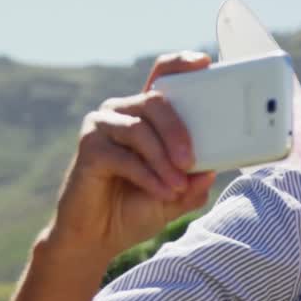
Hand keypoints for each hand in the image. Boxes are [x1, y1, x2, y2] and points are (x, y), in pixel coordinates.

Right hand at [45, 51, 219, 263]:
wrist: (99, 237)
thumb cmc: (138, 208)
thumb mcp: (178, 195)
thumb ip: (195, 181)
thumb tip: (211, 170)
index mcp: (146, 115)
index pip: (163, 77)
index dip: (180, 64)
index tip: (204, 63)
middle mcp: (122, 112)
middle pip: (155, 101)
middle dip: (178, 131)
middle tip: (191, 161)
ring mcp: (102, 127)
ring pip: (140, 130)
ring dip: (163, 161)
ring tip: (177, 187)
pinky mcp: (88, 149)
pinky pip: (124, 156)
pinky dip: (147, 176)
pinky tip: (161, 192)